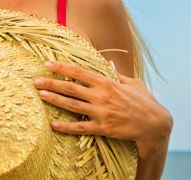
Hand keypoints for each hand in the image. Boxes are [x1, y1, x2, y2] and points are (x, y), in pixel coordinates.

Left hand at [33, 60, 172, 157]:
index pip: (79, 72)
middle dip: (51, 83)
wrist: (155, 126)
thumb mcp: (133, 83)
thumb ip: (117, 74)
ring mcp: (101, 113)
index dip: (62, 67)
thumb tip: (107, 62)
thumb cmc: (145, 102)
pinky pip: (80, 128)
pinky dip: (66, 127)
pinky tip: (54, 124)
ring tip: (40, 95)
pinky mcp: (103, 128)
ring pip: (72, 105)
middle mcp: (102, 96)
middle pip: (70, 87)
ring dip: (54, 99)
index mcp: (107, 83)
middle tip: (35, 80)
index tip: (47, 64)